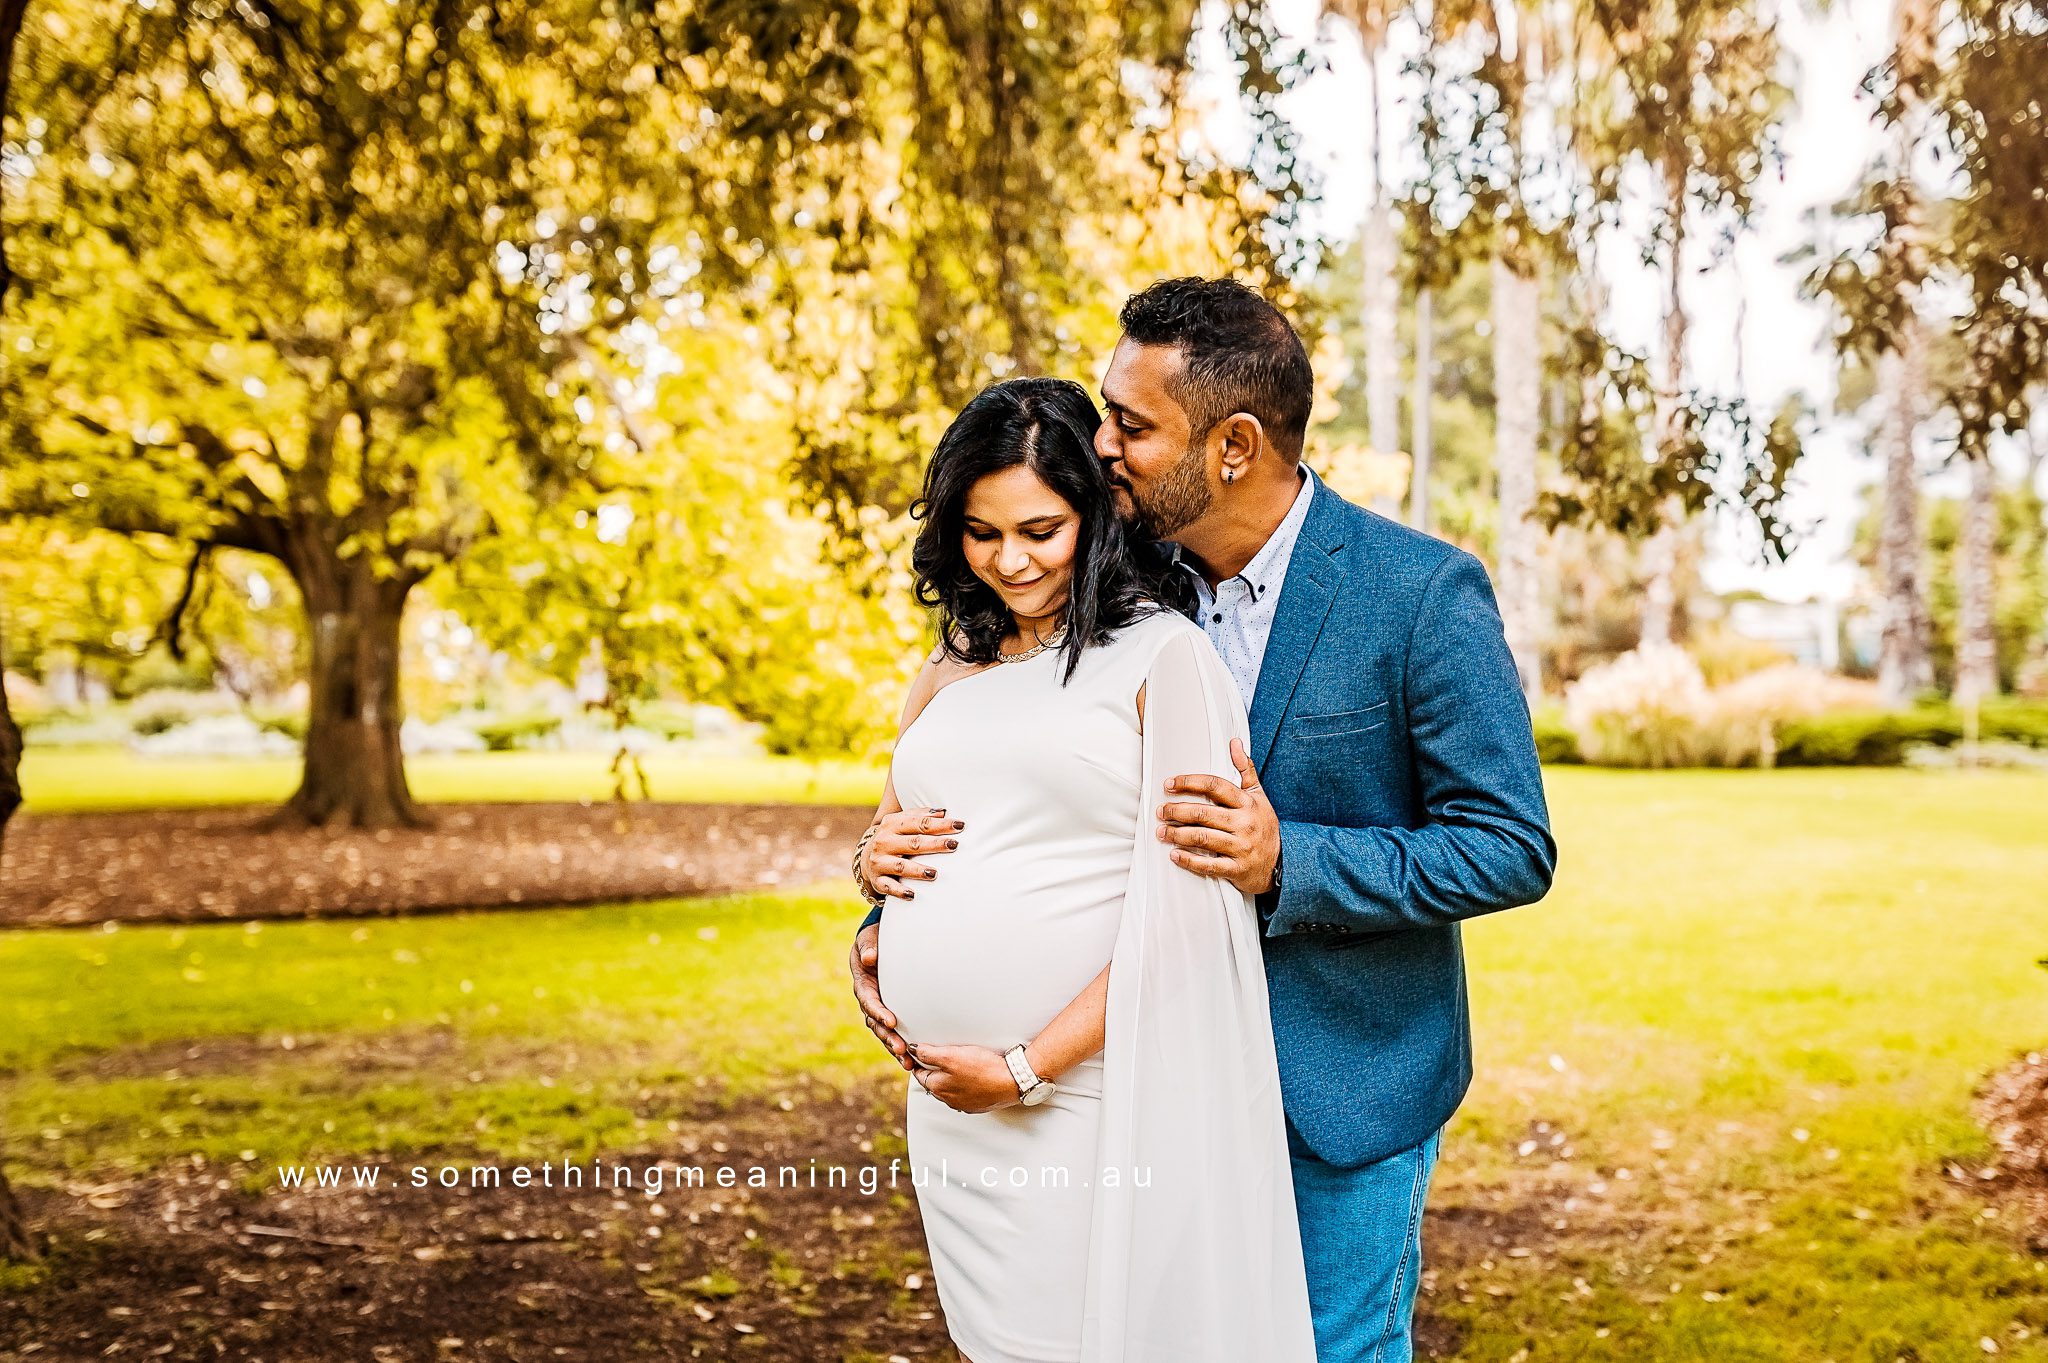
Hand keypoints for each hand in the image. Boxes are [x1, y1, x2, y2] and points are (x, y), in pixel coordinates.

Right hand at [849, 923, 914, 1071]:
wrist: (877, 944)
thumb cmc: (873, 940)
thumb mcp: (868, 939)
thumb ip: (868, 947)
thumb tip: (870, 958)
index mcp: (863, 985)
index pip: (869, 1001)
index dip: (878, 1012)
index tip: (890, 1021)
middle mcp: (869, 1000)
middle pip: (876, 1024)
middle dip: (887, 1037)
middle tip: (900, 1048)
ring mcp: (879, 1008)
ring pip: (884, 1032)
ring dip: (894, 1047)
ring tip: (907, 1061)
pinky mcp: (889, 1013)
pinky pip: (894, 1031)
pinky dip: (901, 1045)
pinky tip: (911, 1060)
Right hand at [861, 806, 965, 900]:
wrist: (866, 858)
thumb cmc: (894, 837)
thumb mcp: (902, 822)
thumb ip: (921, 816)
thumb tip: (943, 812)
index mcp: (891, 824)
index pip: (919, 823)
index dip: (940, 824)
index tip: (959, 825)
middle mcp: (884, 842)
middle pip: (913, 843)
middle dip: (935, 844)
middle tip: (954, 845)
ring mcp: (879, 861)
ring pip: (900, 866)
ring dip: (918, 870)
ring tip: (934, 873)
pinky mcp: (878, 880)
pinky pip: (888, 886)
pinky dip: (899, 891)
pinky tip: (912, 894)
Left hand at [908, 1043, 1020, 1113]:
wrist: (1012, 1082)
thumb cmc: (983, 1069)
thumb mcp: (951, 1056)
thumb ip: (929, 1054)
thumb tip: (913, 1050)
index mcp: (938, 1088)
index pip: (920, 1074)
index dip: (920, 1061)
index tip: (922, 1052)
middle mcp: (948, 1100)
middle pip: (934, 1082)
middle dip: (934, 1070)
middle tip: (940, 1055)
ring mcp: (963, 1104)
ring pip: (949, 1089)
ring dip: (950, 1078)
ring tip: (959, 1063)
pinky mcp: (977, 1105)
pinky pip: (964, 1094)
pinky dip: (964, 1084)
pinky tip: (973, 1075)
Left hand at [1157, 738, 1279, 895]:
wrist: (1281, 862)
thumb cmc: (1263, 825)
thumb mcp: (1258, 795)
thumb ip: (1245, 770)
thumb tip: (1235, 743)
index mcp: (1247, 803)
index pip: (1215, 786)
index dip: (1189, 783)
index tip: (1169, 784)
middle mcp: (1244, 823)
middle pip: (1203, 813)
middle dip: (1176, 811)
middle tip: (1160, 811)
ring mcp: (1241, 847)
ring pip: (1202, 838)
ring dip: (1177, 835)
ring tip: (1162, 831)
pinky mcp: (1237, 869)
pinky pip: (1209, 865)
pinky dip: (1189, 860)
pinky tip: (1175, 855)